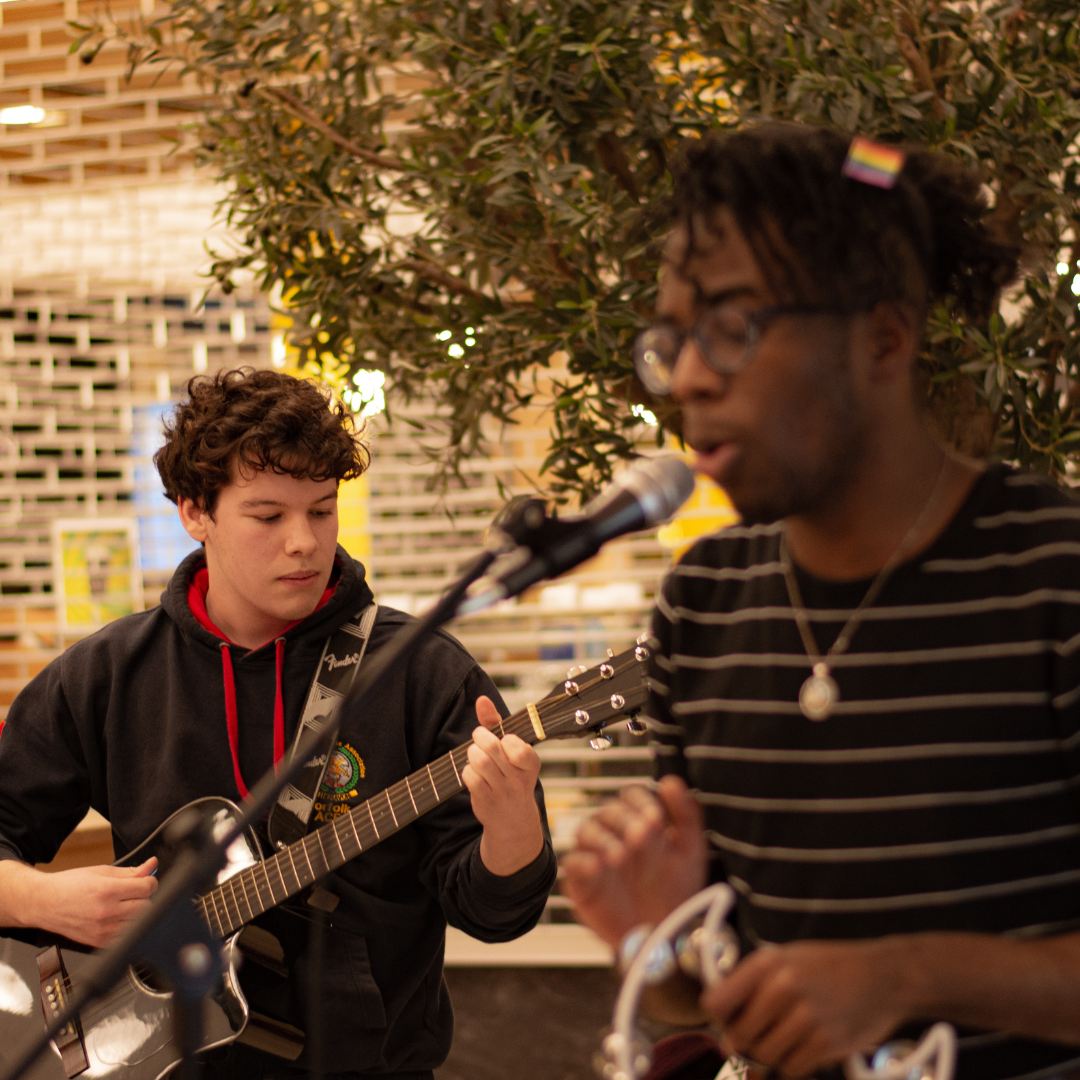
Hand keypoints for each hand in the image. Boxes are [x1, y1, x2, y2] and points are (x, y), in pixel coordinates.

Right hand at [0, 857, 158, 947]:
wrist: (44, 903)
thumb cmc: (70, 885)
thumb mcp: (102, 871)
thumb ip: (131, 871)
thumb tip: (152, 865)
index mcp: (108, 891)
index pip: (147, 888)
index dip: (150, 881)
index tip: (145, 880)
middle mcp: (106, 912)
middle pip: (147, 906)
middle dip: (144, 897)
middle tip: (133, 892)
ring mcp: (103, 931)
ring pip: (139, 922)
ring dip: (137, 912)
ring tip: (124, 904)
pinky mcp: (99, 943)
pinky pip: (126, 937)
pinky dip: (127, 927)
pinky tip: (118, 918)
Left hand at [463, 695, 544, 875]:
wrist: (513, 821)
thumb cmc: (510, 775)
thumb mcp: (511, 750)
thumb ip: (496, 723)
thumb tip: (481, 700)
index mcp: (531, 764)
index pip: (518, 746)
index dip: (506, 739)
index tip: (505, 740)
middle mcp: (519, 779)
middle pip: (492, 748)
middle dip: (480, 737)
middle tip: (480, 737)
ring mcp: (502, 791)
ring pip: (479, 762)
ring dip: (472, 753)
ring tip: (475, 754)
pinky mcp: (485, 800)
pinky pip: (469, 777)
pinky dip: (467, 770)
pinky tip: (473, 773)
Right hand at [562, 775, 706, 946]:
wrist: (667, 934)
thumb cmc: (677, 890)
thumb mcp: (690, 851)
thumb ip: (686, 814)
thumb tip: (670, 782)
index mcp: (639, 821)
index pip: (631, 795)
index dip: (641, 801)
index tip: (656, 817)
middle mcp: (615, 834)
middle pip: (608, 810)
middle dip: (624, 820)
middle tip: (642, 836)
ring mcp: (597, 856)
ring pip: (586, 830)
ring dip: (602, 838)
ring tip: (622, 855)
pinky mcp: (583, 882)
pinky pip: (572, 863)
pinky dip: (583, 861)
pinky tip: (600, 867)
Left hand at [702, 939, 909, 1078]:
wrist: (883, 977)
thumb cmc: (828, 967)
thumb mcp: (786, 958)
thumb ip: (753, 984)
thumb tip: (721, 1024)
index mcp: (766, 963)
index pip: (716, 1002)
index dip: (718, 1016)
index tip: (728, 1019)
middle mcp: (781, 987)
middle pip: (738, 1036)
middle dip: (744, 1041)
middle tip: (759, 1034)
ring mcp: (805, 1017)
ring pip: (763, 1056)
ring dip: (769, 1055)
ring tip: (786, 1037)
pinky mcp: (826, 1043)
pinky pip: (790, 1068)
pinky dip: (793, 1064)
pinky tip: (805, 1046)